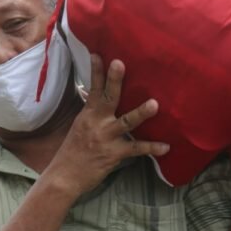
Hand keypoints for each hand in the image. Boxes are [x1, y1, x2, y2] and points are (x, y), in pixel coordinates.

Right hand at [49, 55, 169, 195]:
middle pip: (108, 97)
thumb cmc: (72, 151)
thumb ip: (91, 113)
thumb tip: (94, 96)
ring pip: (126, 122)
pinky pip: (136, 149)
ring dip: (141, 113)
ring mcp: (106, 138)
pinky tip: (166, 147)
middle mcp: (97, 123)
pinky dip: (152, 148)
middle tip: (120, 63)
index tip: (98, 54)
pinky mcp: (114, 154)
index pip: (92, 89)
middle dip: (114, 80)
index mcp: (88, 114)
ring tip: (155, 104)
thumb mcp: (79, 127)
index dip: (95, 71)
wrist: (65, 176)